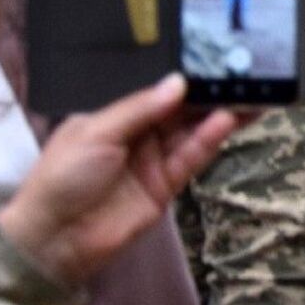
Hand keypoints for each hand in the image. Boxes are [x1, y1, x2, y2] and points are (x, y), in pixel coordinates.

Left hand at [0, 74, 245, 287]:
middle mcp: (137, 137)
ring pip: (191, 134)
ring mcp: (153, 163)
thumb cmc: (63, 176)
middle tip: (245, 78)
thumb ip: (140, 109)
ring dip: (218, 117)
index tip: (215, 64)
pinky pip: (190, 160)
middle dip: (210, 97)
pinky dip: (208, 142)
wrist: (54, 239)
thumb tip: (178, 82)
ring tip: (250, 98)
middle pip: (180, 113)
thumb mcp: (95, 132)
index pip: (157, 95)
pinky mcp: (165, 188)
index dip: (184, 82)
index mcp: (115, 119)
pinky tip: (226, 122)